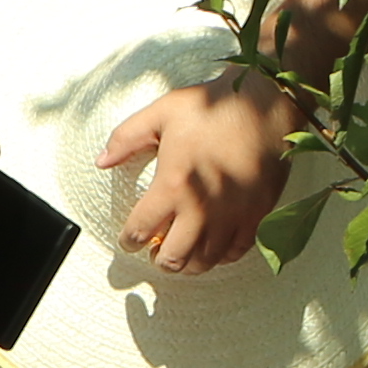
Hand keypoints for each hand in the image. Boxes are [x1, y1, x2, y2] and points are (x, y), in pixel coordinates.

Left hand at [104, 73, 296, 275]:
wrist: (265, 104)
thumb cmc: (211, 106)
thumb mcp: (160, 114)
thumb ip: (126, 138)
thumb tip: (101, 161)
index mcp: (173, 184)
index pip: (141, 230)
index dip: (129, 241)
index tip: (129, 241)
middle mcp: (202, 207)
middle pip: (173, 258)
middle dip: (159, 260)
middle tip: (155, 251)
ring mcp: (232, 214)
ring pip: (205, 261)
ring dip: (188, 264)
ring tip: (181, 254)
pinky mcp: (257, 214)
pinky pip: (236, 251)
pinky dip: (220, 256)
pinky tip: (212, 247)